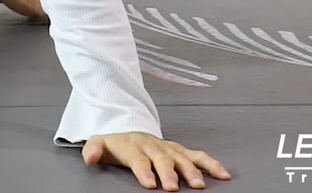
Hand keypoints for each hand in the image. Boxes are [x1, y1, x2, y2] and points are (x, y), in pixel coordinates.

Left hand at [82, 133, 230, 190]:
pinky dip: (210, 163)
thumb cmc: (115, 142)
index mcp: (133, 147)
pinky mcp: (179, 150)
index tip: (150, 184)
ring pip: (182, 158)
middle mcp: (153, 146)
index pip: (139, 160)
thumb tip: (88, 158)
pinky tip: (222, 174)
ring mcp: (168, 148)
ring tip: (199, 185)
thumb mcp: (99, 142)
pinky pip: (197, 155)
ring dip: (192, 171)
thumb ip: (93, 150)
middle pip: (162, 160)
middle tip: (173, 188)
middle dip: (169, 173)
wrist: (127, 125)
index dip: (144, 171)